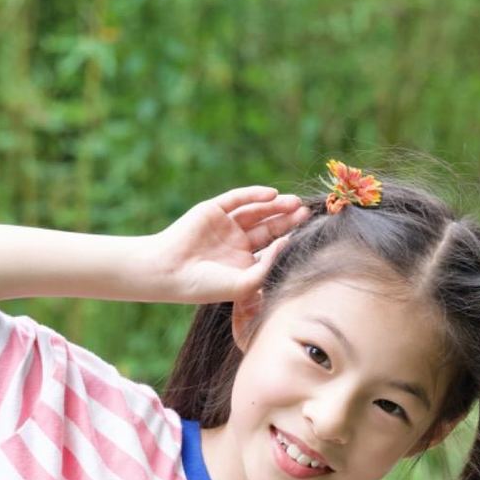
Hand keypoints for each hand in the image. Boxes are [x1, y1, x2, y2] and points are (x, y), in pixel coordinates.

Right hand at [153, 186, 312, 304]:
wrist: (170, 272)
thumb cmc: (206, 286)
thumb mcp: (244, 283)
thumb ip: (267, 266)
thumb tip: (288, 243)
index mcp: (244, 263)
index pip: (272, 247)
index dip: (290, 239)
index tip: (309, 233)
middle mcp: (236, 243)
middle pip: (268, 227)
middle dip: (287, 220)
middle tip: (306, 214)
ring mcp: (224, 225)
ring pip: (256, 211)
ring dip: (275, 206)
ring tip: (294, 203)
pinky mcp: (212, 209)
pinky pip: (237, 198)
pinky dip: (254, 194)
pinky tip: (272, 194)